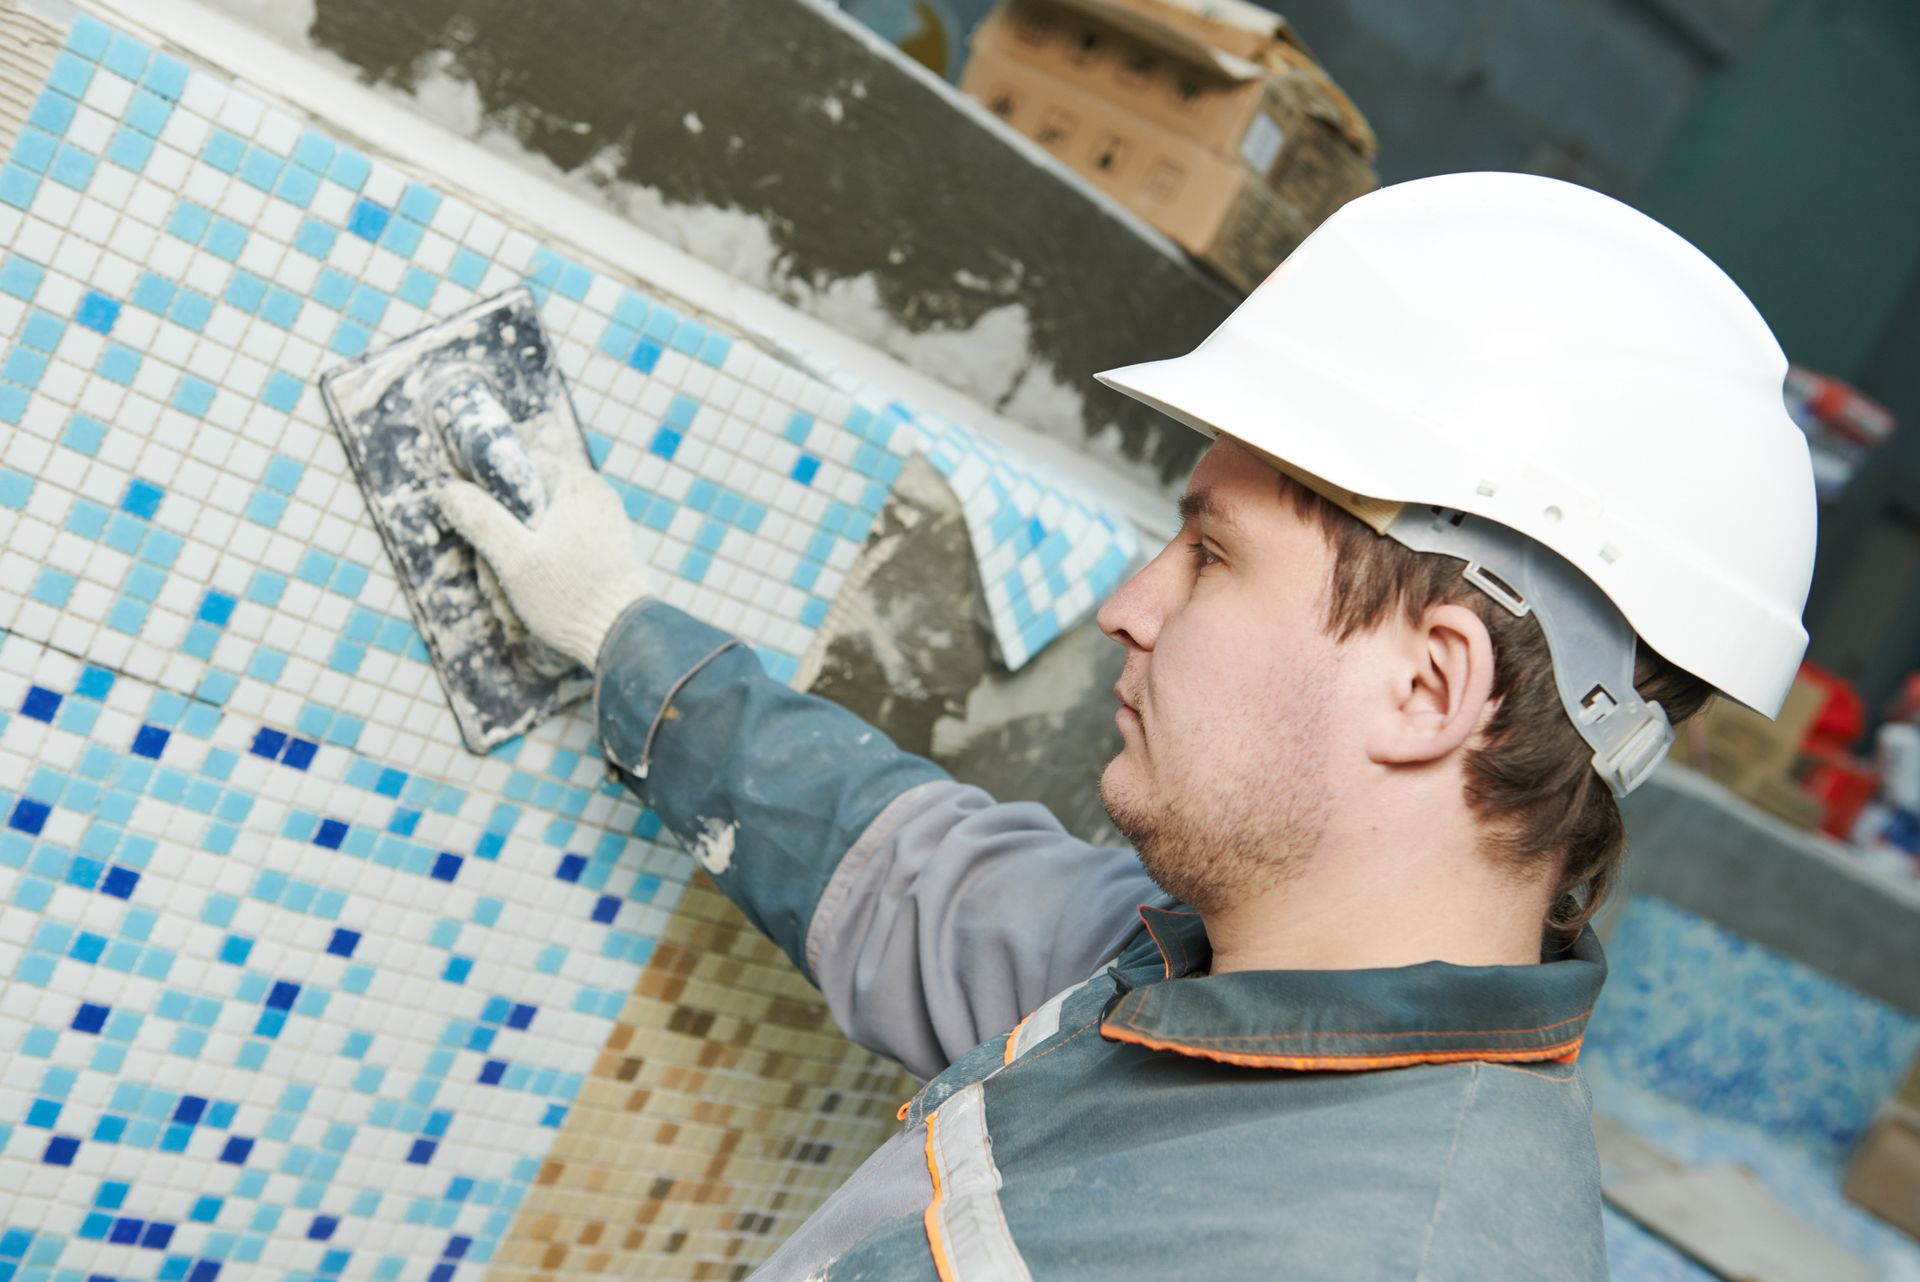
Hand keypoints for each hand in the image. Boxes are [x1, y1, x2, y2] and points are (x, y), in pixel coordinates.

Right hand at [434, 454, 654, 670]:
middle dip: (501, 546)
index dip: (488, 497)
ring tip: (511, 602)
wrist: (624, 639)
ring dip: (515, 567)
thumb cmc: (572, 597)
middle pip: (523, 506)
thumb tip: (449, 490)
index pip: (515, 467)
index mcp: (577, 483)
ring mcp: (599, 524)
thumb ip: (481, 520)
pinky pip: (556, 553)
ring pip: (535, 534)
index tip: (481, 533)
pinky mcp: (601, 552)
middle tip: (495, 581)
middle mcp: (593, 496)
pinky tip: (531, 605)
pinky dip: (539, 575)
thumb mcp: (515, 559)